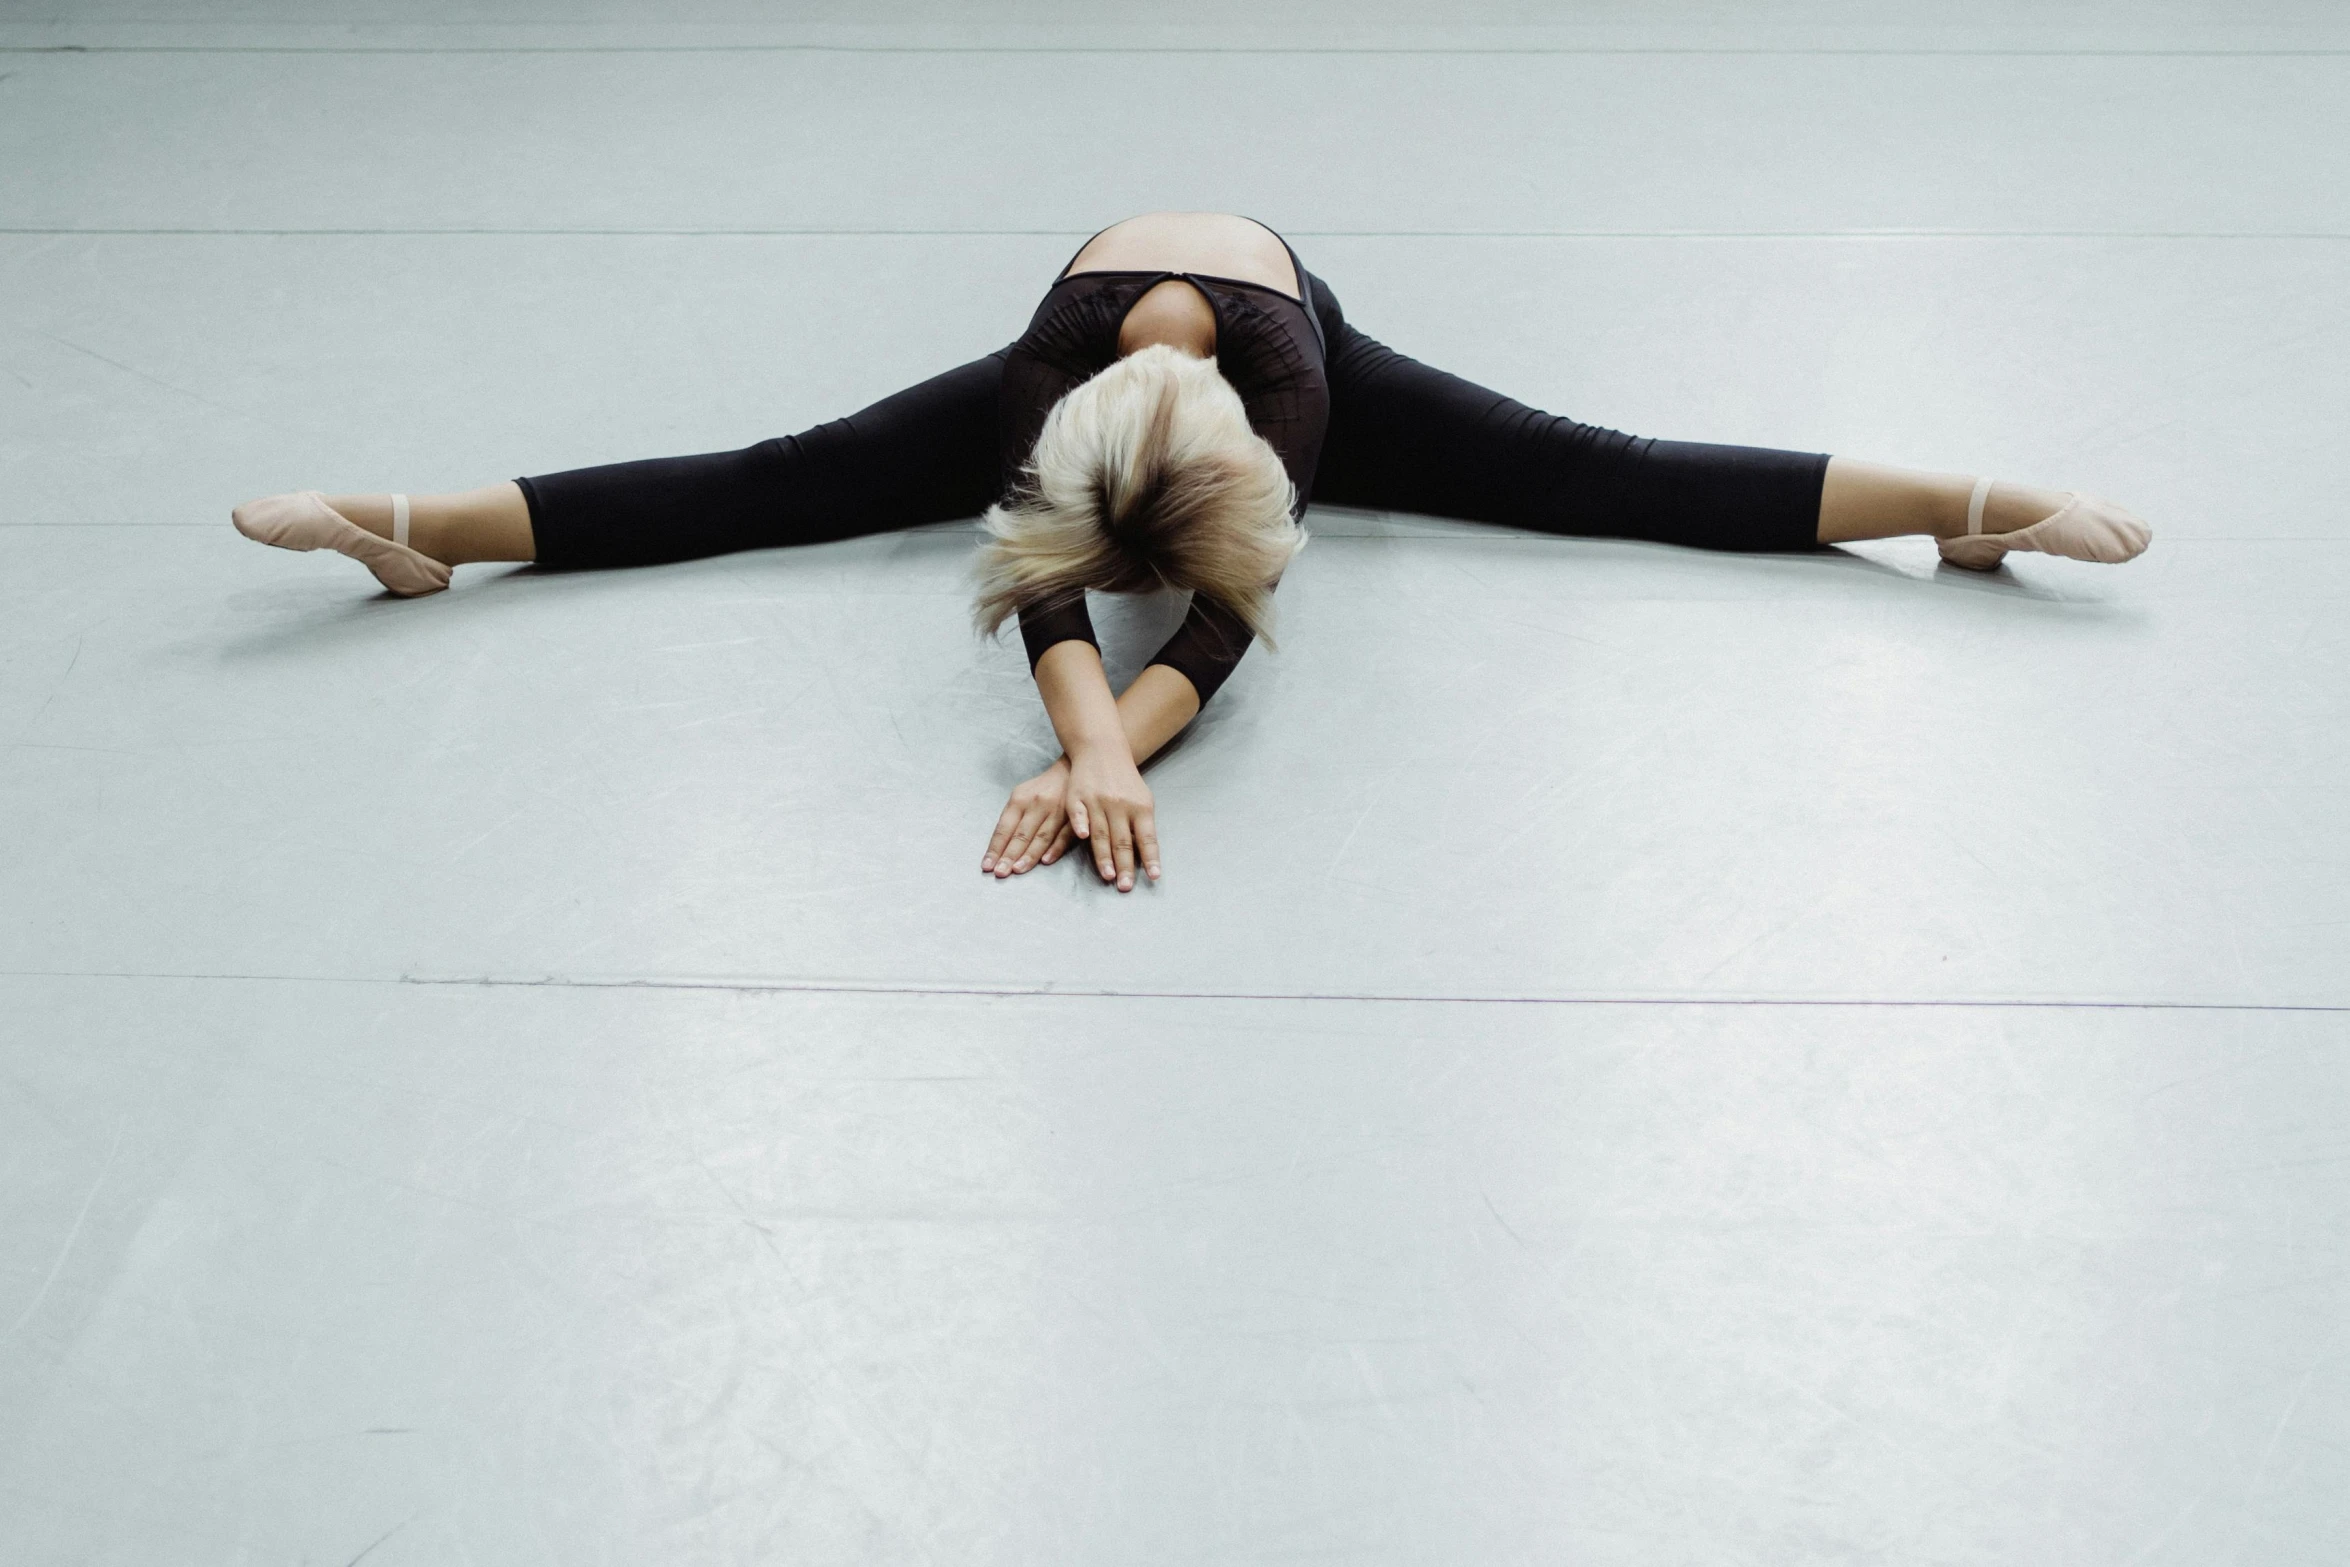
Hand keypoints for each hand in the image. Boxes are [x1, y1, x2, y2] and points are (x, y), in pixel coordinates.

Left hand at [982, 759, 1075, 878]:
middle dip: (1009, 855)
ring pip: (1041, 837)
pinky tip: (1046, 861)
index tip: (987, 865)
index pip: (1004, 828)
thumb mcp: (1022, 796)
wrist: (1072, 769)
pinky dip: (1055, 849)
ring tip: (1017, 870)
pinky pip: (1064, 836)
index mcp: (1020, 799)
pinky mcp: (1075, 817)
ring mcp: (1057, 811)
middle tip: (1000, 872)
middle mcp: (1037, 805)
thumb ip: (1012, 818)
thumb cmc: (1042, 789)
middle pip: (1021, 834)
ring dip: (1029, 855)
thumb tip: (999, 847)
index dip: (996, 847)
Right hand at [1065, 749, 1159, 891]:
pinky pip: (1078, 813)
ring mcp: (1097, 801)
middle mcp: (1120, 806)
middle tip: (1125, 887)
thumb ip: (1141, 827)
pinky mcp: (1077, 797)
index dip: (1150, 858)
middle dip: (1124, 866)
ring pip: (1101, 833)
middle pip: (1122, 841)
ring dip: (1104, 856)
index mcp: (1140, 807)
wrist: (1103, 749)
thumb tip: (1144, 856)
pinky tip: (1083, 836)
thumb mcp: (1142, 799)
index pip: (1147, 838)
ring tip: (1108, 876)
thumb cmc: (1126, 781)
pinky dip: (1080, 824)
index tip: (1153, 877)